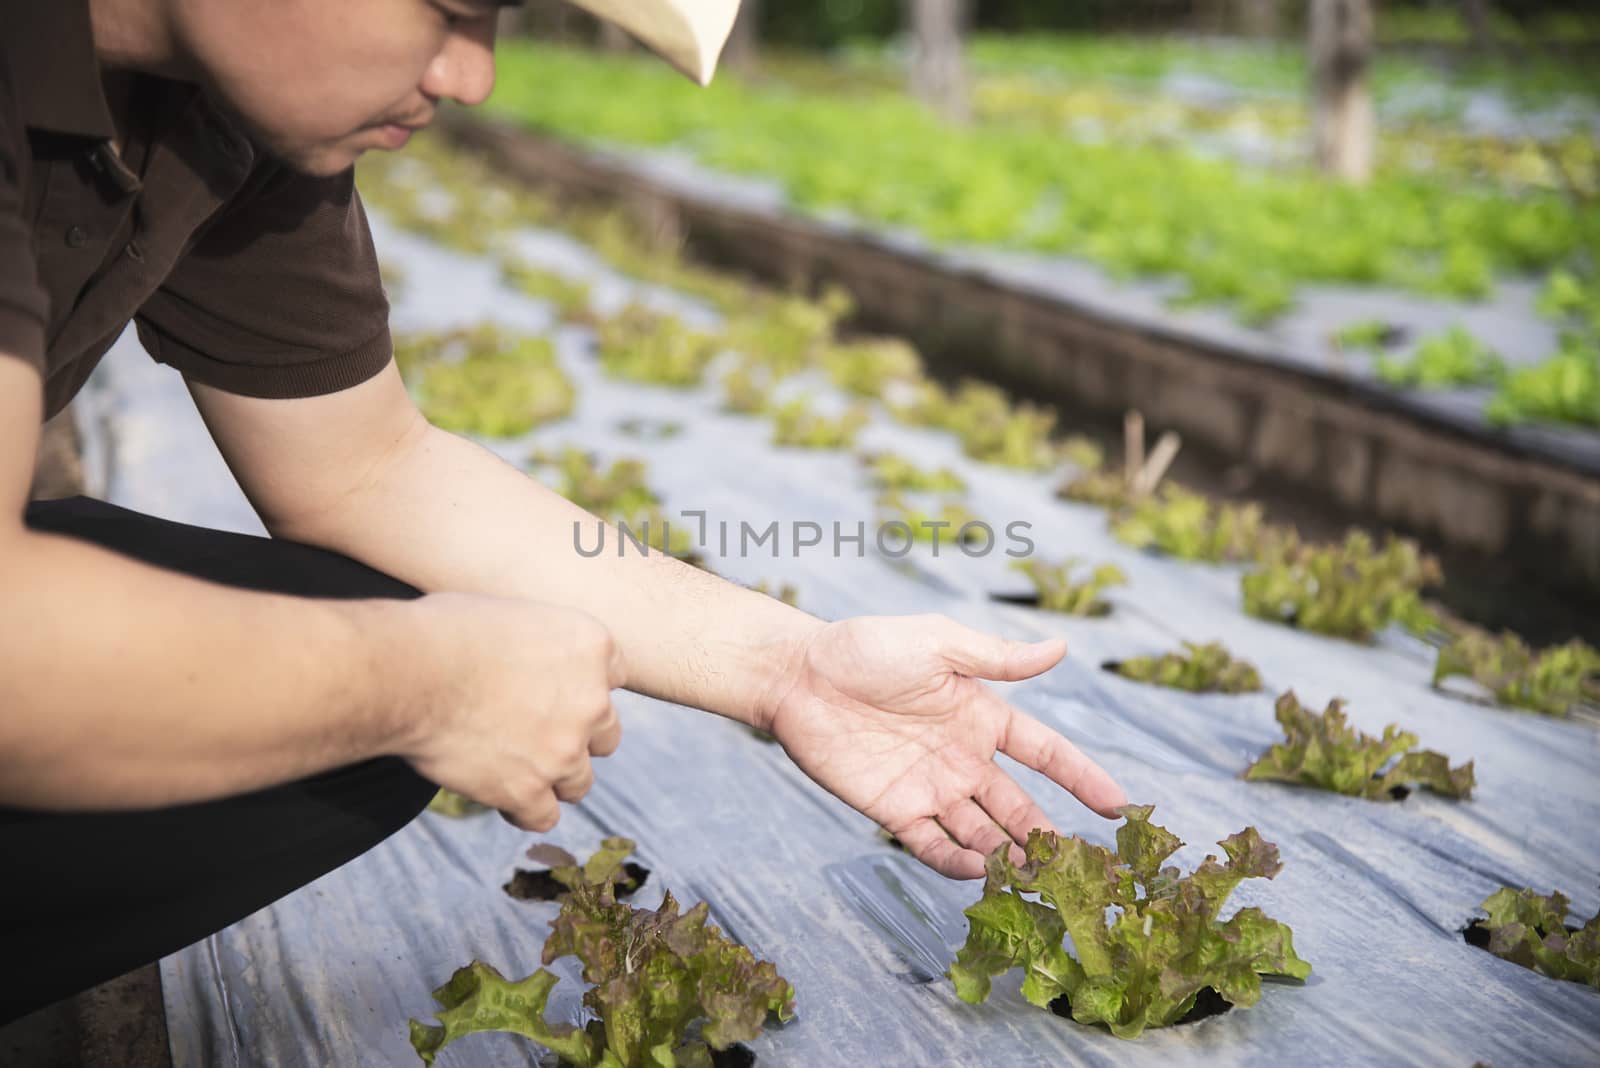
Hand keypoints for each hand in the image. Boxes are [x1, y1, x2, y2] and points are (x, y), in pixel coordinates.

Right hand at [395, 592, 625, 831]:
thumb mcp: (510, 614)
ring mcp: (563, 750)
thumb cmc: (443, 632)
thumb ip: (538, 643)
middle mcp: (591, 700)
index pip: (614, 676)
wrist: (408, 673)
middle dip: (575, 736)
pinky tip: (497, 794)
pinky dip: (523, 809)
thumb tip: (528, 659)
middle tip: (533, 732)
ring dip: (552, 777)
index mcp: (590, 646)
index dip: (581, 688)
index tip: (554, 692)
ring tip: (513, 767)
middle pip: (605, 733)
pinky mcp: (528, 789)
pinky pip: (543, 816)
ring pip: (579, 782)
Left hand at [762, 614, 1125, 878]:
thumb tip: (1061, 647)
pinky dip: (958, 864)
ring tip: (1040, 881)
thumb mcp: (938, 643)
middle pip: (1018, 805)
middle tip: (1083, 867)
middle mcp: (963, 757)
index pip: (1045, 753)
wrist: (798, 675)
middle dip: (1050, 835)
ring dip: (1011, 857)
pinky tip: (982, 874)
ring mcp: (930, 787)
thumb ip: (997, 656)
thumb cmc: (866, 648)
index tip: (1118, 806)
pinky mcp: (893, 810)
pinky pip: (933, 845)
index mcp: (981, 715)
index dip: (1081, 777)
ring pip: (983, 833)